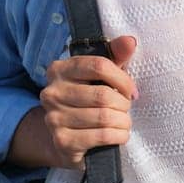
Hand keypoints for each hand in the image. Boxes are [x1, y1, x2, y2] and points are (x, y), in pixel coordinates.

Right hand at [40, 35, 138, 168]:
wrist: (68, 139)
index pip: (99, 66)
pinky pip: (102, 136)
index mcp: (59, 69)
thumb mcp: (100, 75)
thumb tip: (130, 41)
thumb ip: (115, 55)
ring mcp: (54, 118)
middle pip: (103, 95)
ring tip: (124, 121)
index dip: (122, 79)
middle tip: (126, 108)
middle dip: (123, 104)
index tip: (131, 90)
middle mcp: (51, 92)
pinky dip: (119, 135)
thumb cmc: (89, 100)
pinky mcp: (63, 141)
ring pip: (104, 116)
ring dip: (123, 121)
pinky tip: (119, 134)